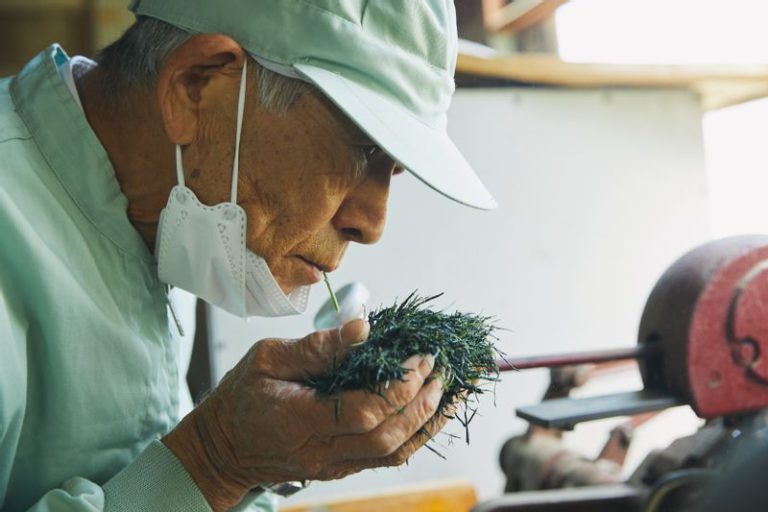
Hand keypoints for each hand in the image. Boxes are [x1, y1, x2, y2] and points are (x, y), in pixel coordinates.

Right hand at [163, 319, 446, 510]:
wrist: (223, 448)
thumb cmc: (241, 398)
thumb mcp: (267, 358)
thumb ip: (317, 347)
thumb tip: (363, 328)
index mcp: (299, 420)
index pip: (362, 412)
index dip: (398, 386)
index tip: (420, 356)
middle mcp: (322, 451)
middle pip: (388, 437)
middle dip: (423, 401)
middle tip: (442, 366)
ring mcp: (335, 465)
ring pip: (395, 451)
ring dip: (430, 419)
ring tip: (453, 387)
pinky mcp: (343, 467)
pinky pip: (389, 457)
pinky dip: (418, 433)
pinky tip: (434, 409)